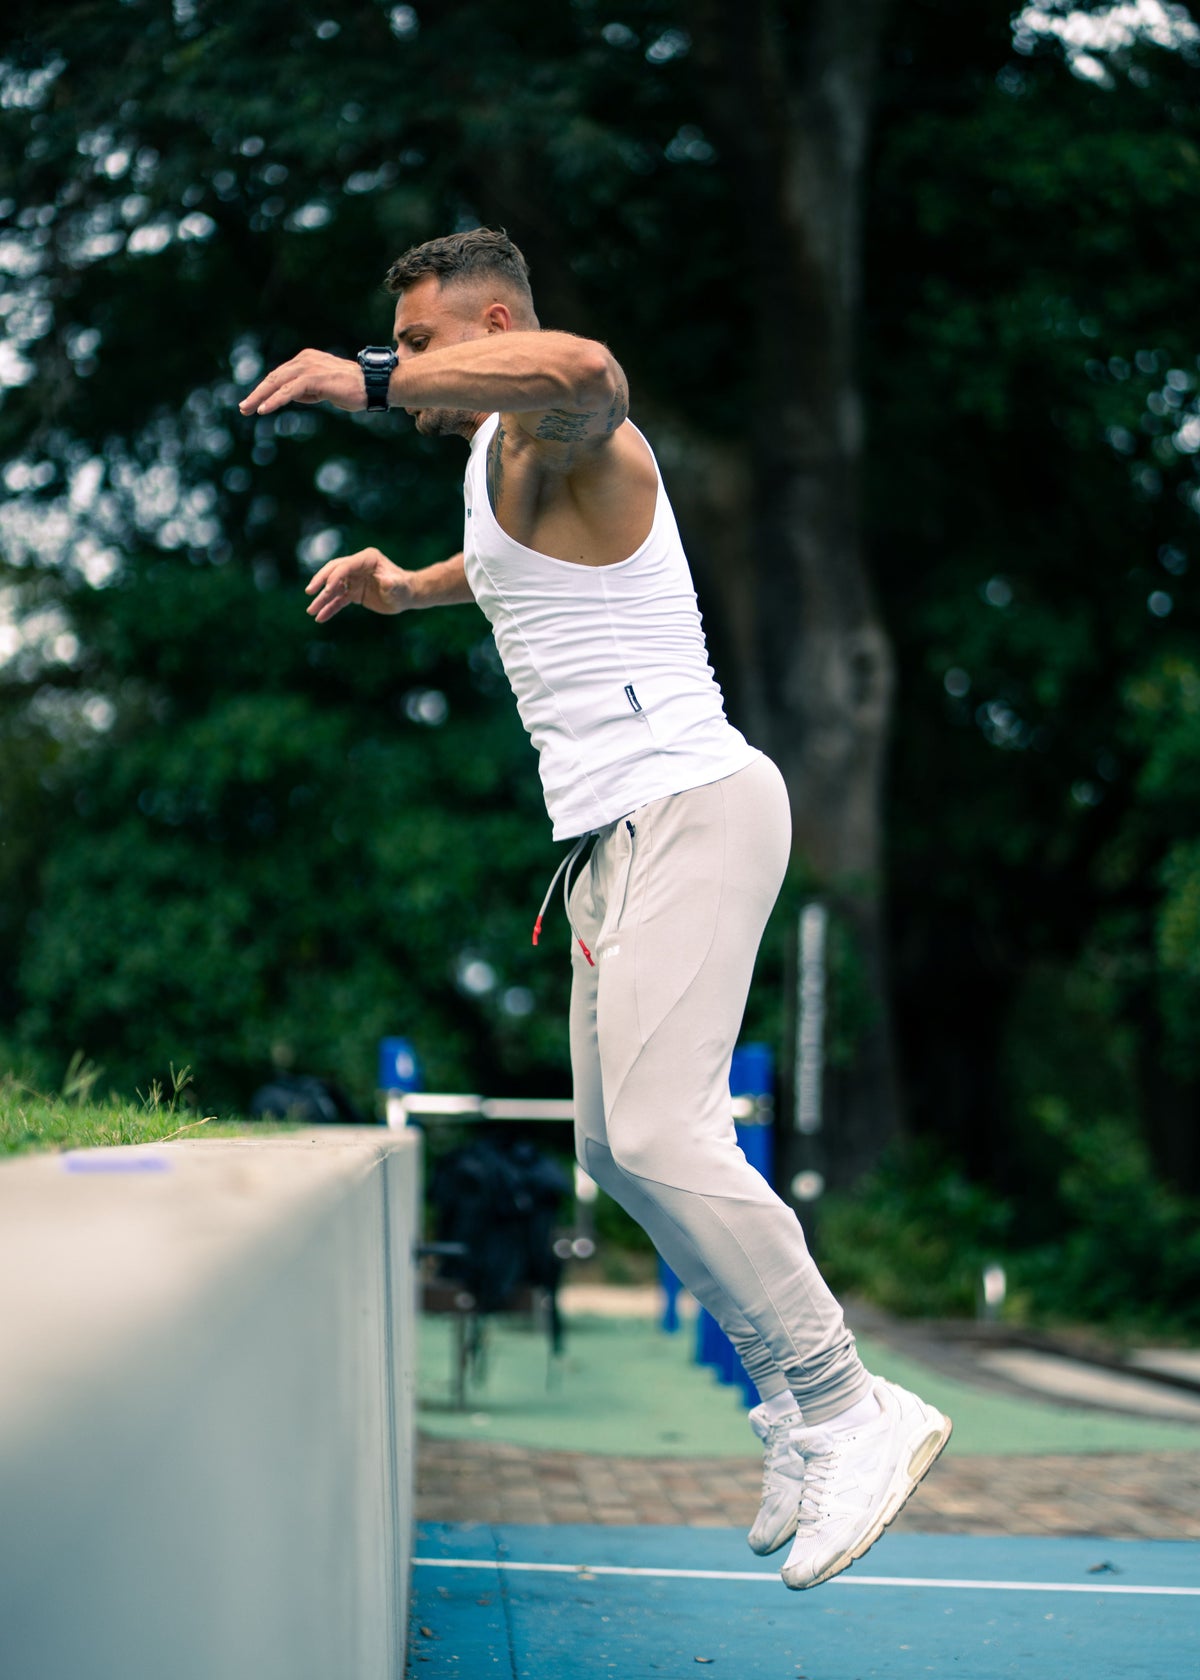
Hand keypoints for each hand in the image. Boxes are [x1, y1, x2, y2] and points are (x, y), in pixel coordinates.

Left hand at [239, 349, 365, 416]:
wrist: (373, 386)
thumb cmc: (353, 389)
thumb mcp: (324, 389)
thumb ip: (307, 390)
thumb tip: (292, 396)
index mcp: (306, 360)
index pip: (280, 375)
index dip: (265, 389)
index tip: (253, 403)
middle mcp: (305, 360)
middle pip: (274, 377)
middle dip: (257, 393)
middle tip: (243, 408)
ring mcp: (309, 367)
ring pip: (277, 383)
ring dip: (260, 397)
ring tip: (247, 409)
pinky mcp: (314, 378)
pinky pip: (289, 391)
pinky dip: (275, 400)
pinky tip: (264, 409)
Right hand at [305, 548, 411, 621]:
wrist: (407, 596)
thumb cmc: (404, 588)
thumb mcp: (400, 586)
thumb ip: (393, 584)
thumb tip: (387, 582)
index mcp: (367, 559)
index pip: (345, 566)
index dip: (335, 577)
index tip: (326, 591)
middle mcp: (358, 567)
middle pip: (333, 572)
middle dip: (320, 582)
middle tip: (310, 592)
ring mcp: (354, 579)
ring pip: (333, 588)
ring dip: (322, 599)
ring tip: (311, 611)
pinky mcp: (353, 592)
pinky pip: (338, 600)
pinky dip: (330, 608)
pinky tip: (321, 617)